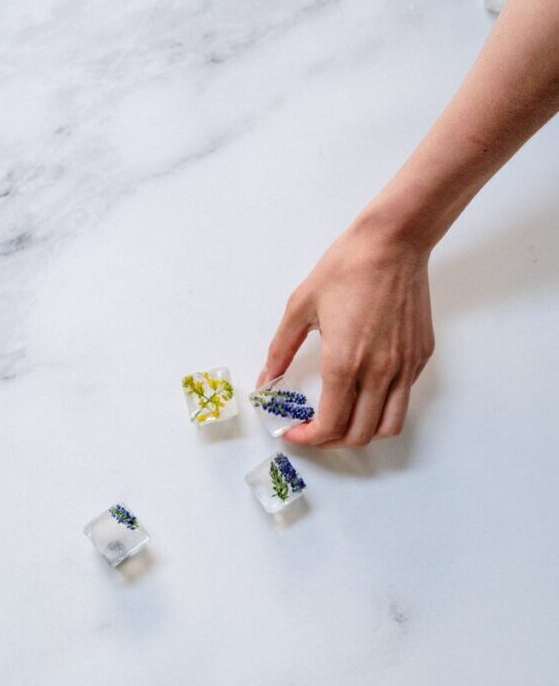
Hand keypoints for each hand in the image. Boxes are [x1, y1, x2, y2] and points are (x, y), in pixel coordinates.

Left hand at [257, 216, 434, 446]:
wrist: (393, 243)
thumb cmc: (346, 268)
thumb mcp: (300, 306)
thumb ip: (280, 350)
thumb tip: (266, 379)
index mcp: (345, 363)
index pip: (329, 426)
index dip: (308, 439)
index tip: (294, 432)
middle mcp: (379, 372)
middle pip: (359, 435)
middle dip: (330, 442)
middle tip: (313, 430)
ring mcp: (405, 367)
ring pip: (388, 426)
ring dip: (362, 433)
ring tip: (342, 421)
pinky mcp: (420, 357)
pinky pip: (403, 398)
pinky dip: (382, 407)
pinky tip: (363, 389)